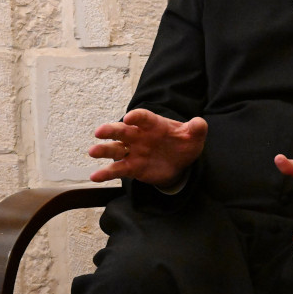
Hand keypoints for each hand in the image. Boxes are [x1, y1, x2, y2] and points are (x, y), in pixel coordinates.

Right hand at [88, 109, 206, 187]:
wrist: (180, 162)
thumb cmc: (184, 143)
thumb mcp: (194, 136)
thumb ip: (197, 129)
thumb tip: (199, 123)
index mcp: (153, 124)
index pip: (143, 118)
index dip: (137, 117)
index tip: (130, 118)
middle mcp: (139, 136)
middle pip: (122, 131)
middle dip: (111, 130)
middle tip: (100, 132)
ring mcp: (133, 152)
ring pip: (115, 149)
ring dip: (104, 150)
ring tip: (93, 152)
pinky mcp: (132, 167)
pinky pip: (117, 169)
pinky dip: (106, 173)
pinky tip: (95, 176)